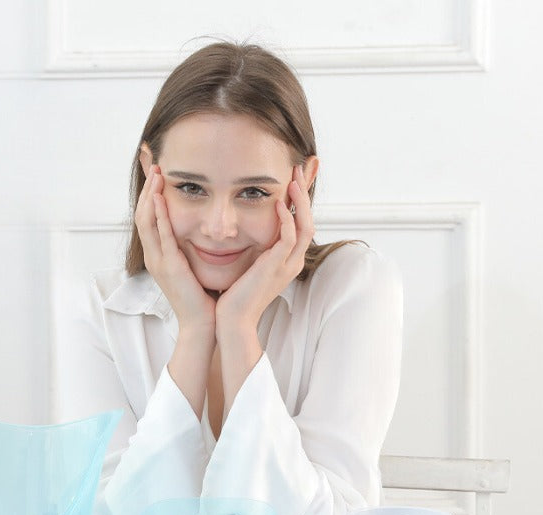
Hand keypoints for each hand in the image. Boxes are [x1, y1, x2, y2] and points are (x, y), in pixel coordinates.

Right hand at [135, 165, 215, 332]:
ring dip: (150, 196)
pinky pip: (161, 236)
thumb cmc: (202, 298)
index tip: (155, 174)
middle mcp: (154, 257)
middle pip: (142, 215)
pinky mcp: (169, 266)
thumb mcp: (192, 268)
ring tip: (155, 174)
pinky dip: (159, 215)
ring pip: (147, 222)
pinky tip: (160, 198)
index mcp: (159, 256)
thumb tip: (201, 233)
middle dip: (146, 188)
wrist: (202, 324)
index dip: (149, 195)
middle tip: (152, 164)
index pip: (149, 219)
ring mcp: (159, 261)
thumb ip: (191, 250)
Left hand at [216, 164, 313, 333]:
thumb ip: (254, 248)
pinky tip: (278, 203)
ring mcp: (287, 265)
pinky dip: (286, 219)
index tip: (298, 174)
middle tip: (303, 166)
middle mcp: (292, 261)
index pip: (302, 223)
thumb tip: (244, 228)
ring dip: (300, 201)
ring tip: (293, 179)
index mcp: (287, 260)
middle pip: (310, 220)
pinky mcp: (275, 268)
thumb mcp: (249, 266)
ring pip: (305, 226)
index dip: (302, 198)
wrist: (232, 320)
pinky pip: (289, 238)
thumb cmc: (235, 295)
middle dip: (307, 192)